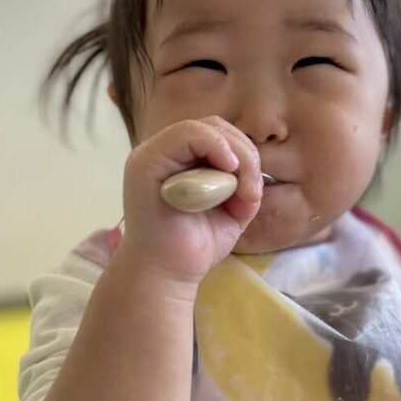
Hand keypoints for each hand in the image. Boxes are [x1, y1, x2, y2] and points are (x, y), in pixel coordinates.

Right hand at [121, 117, 262, 282]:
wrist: (168, 273)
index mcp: (185, 161)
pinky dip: (214, 145)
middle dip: (244, 153)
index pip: (220, 136)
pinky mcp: (145, 162)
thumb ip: (244, 187)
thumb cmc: (196, 245)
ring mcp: (153, 154)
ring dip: (234, 153)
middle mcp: (167, 153)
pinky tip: (228, 168)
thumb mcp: (232, 211)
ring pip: (203, 127)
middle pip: (215, 126)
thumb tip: (254, 174)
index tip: (254, 189)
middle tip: (250, 190)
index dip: (245, 153)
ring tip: (240, 189)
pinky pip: (185, 134)